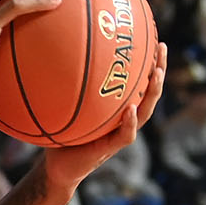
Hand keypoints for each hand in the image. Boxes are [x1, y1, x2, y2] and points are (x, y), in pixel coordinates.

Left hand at [43, 43, 167, 192]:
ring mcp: (119, 134)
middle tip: (161, 46)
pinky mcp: (110, 149)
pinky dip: (129, 122)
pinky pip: (125, 135)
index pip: (136, 80)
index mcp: (115, 107)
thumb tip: (44, 54)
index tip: (150, 36)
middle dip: (157, 69)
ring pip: (144, 111)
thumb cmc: (59, 135)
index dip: (144, 61)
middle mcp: (122, 118)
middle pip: (148, 90)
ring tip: (156, 73)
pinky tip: (131, 109)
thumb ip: (59, 87)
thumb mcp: (59, 107)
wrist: (57, 168)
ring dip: (152, 92)